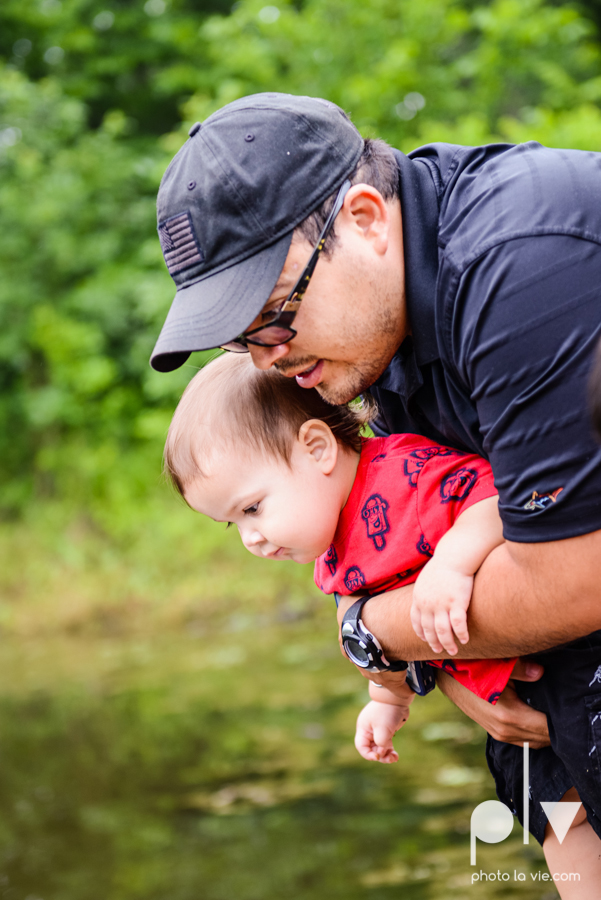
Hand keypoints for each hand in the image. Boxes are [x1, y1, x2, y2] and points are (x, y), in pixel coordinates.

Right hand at [355, 700, 409, 762]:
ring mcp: (378, 730)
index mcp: (363, 729)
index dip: (368, 754)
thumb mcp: (383, 730)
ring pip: (379, 747)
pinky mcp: (387, 730)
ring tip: (394, 758)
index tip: (377, 756)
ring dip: (386, 754)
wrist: (397, 698)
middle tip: (390, 758)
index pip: (361, 746)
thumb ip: (381, 743)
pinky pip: (386, 744)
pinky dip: (390, 750)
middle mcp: (369, 730)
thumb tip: (384, 750)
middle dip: (380, 755)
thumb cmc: (387, 712)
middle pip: (371, 749)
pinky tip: (395, 755)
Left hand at [411, 562, 471, 655]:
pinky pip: (459, 625)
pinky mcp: (457, 603)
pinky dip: (461, 634)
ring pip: (443, 631)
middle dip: (434, 642)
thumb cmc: (442, 566)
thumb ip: (423, 592)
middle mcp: (428, 604)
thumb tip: (424, 600)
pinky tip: (465, 640)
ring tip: (453, 651)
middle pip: (429, 630)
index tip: (425, 640)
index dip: (420, 632)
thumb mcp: (424, 580)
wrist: (454, 557)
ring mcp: (442, 605)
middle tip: (439, 650)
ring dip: (448, 644)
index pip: (416, 621)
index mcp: (418, 598)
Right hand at [436, 659, 550, 747]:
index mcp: (509, 716)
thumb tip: (541, 672)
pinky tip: (532, 714)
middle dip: (552, 725)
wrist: (445, 675)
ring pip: (533, 741)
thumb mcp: (497, 665)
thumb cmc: (470, 668)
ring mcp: (498, 733)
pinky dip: (531, 731)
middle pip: (543, 738)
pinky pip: (522, 739)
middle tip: (554, 704)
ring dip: (542, 730)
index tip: (561, 704)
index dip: (557, 718)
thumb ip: (522, 670)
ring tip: (545, 709)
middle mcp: (505, 730)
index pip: (546, 728)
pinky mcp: (494, 731)